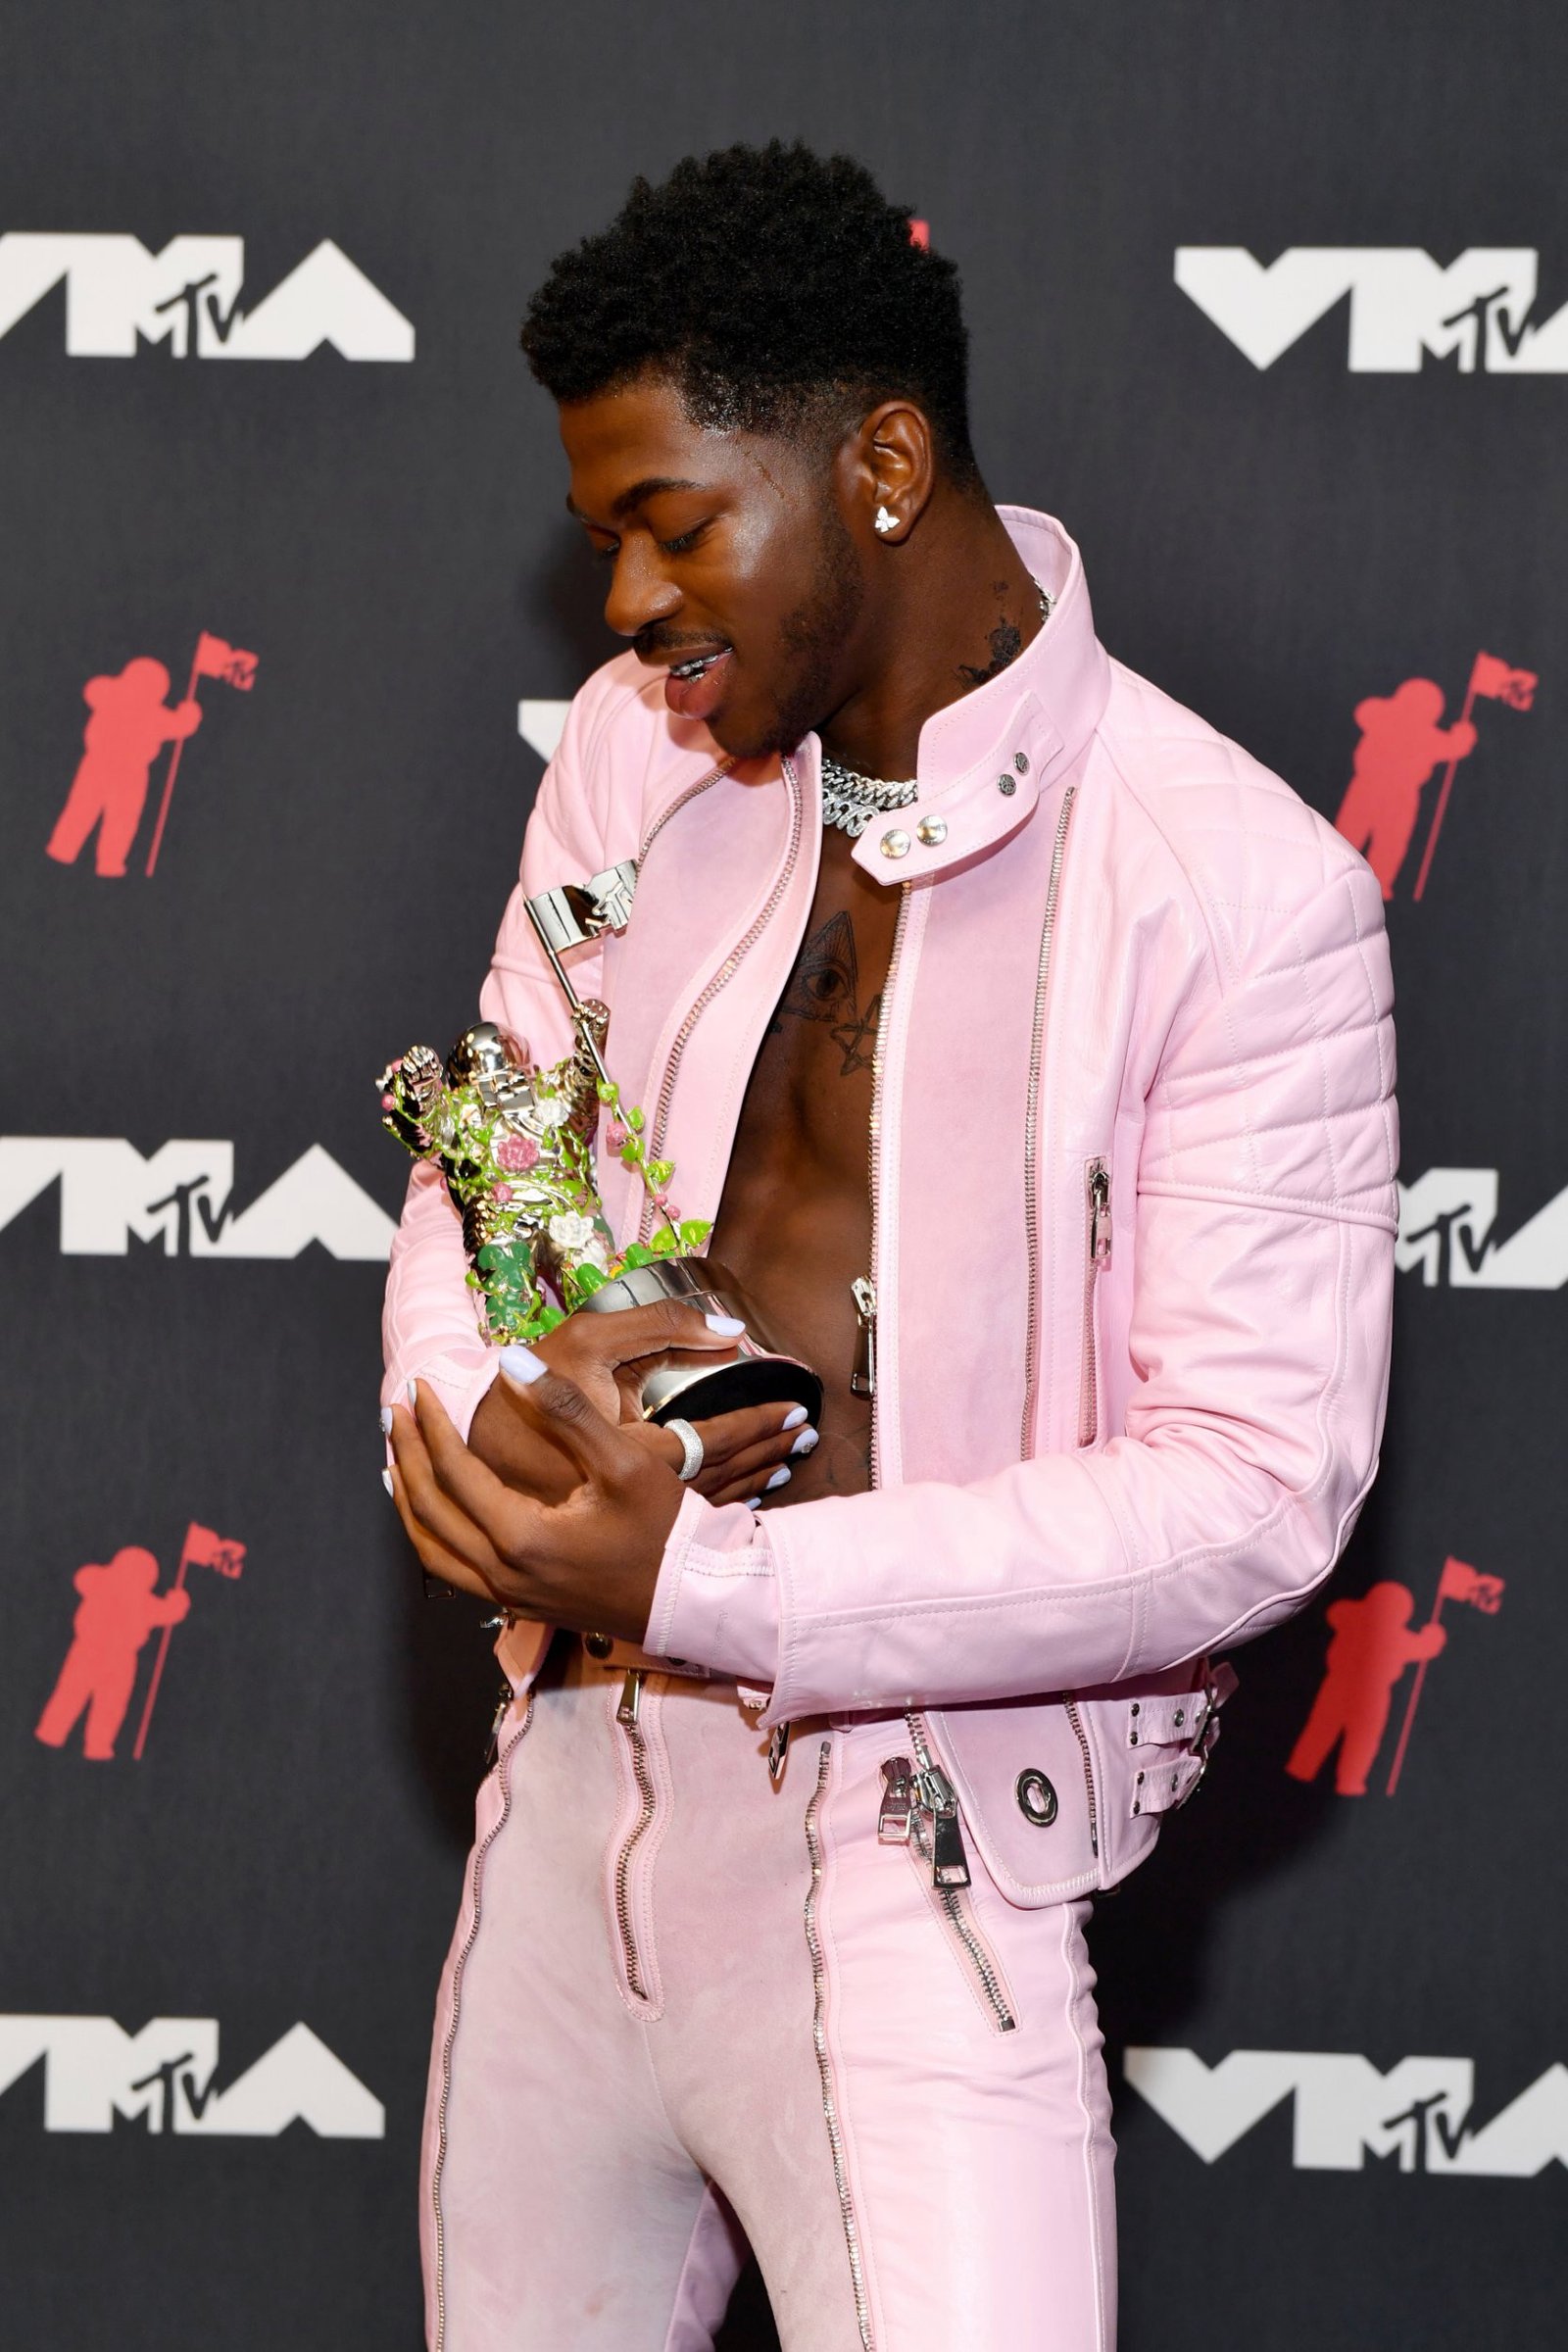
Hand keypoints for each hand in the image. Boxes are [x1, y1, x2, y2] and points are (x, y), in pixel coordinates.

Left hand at [388, 1363, 703, 1635]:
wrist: (697, 1599)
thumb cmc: (668, 1531)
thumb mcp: (624, 1461)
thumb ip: (565, 1409)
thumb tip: (511, 1360)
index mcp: (521, 1537)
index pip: (453, 1471)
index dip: (431, 1425)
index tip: (419, 1388)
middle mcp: (505, 1573)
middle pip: (428, 1511)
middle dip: (406, 1456)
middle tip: (395, 1413)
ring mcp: (511, 1596)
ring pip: (432, 1550)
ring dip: (409, 1503)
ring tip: (397, 1463)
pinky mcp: (523, 1604)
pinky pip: (454, 1570)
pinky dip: (433, 1536)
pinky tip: (438, 1514)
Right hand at [468, 1298, 814, 1508]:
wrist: (474, 1441)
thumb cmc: (533, 1382)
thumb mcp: (592, 1339)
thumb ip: (660, 1326)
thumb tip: (731, 1328)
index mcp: (630, 1457)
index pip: (713, 1442)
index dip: (757, 1424)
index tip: (795, 1409)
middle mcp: (631, 1496)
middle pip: (718, 1478)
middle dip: (764, 1454)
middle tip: (805, 1435)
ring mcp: (622, 1514)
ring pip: (703, 1502)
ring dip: (750, 1479)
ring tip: (787, 1459)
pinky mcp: (611, 1518)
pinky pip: (679, 1512)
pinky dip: (719, 1496)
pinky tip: (741, 1489)